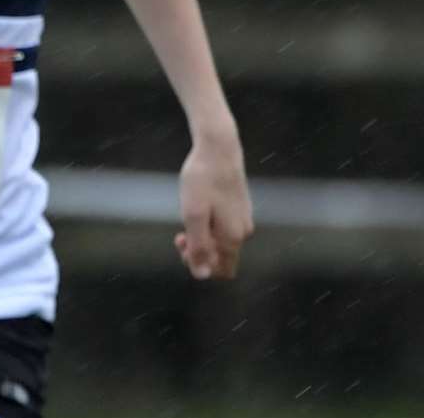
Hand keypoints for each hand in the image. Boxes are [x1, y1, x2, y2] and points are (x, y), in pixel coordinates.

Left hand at [174, 126, 253, 278]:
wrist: (218, 147)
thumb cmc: (202, 179)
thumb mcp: (193, 214)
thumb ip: (198, 246)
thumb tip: (201, 275)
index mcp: (233, 237)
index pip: (222, 271)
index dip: (201, 266)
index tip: (184, 244)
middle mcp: (243, 230)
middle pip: (222, 257)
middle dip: (200, 251)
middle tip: (180, 234)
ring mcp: (243, 217)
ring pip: (222, 240)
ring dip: (203, 236)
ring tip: (186, 216)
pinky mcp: (240, 205)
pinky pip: (225, 226)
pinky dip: (210, 224)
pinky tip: (198, 206)